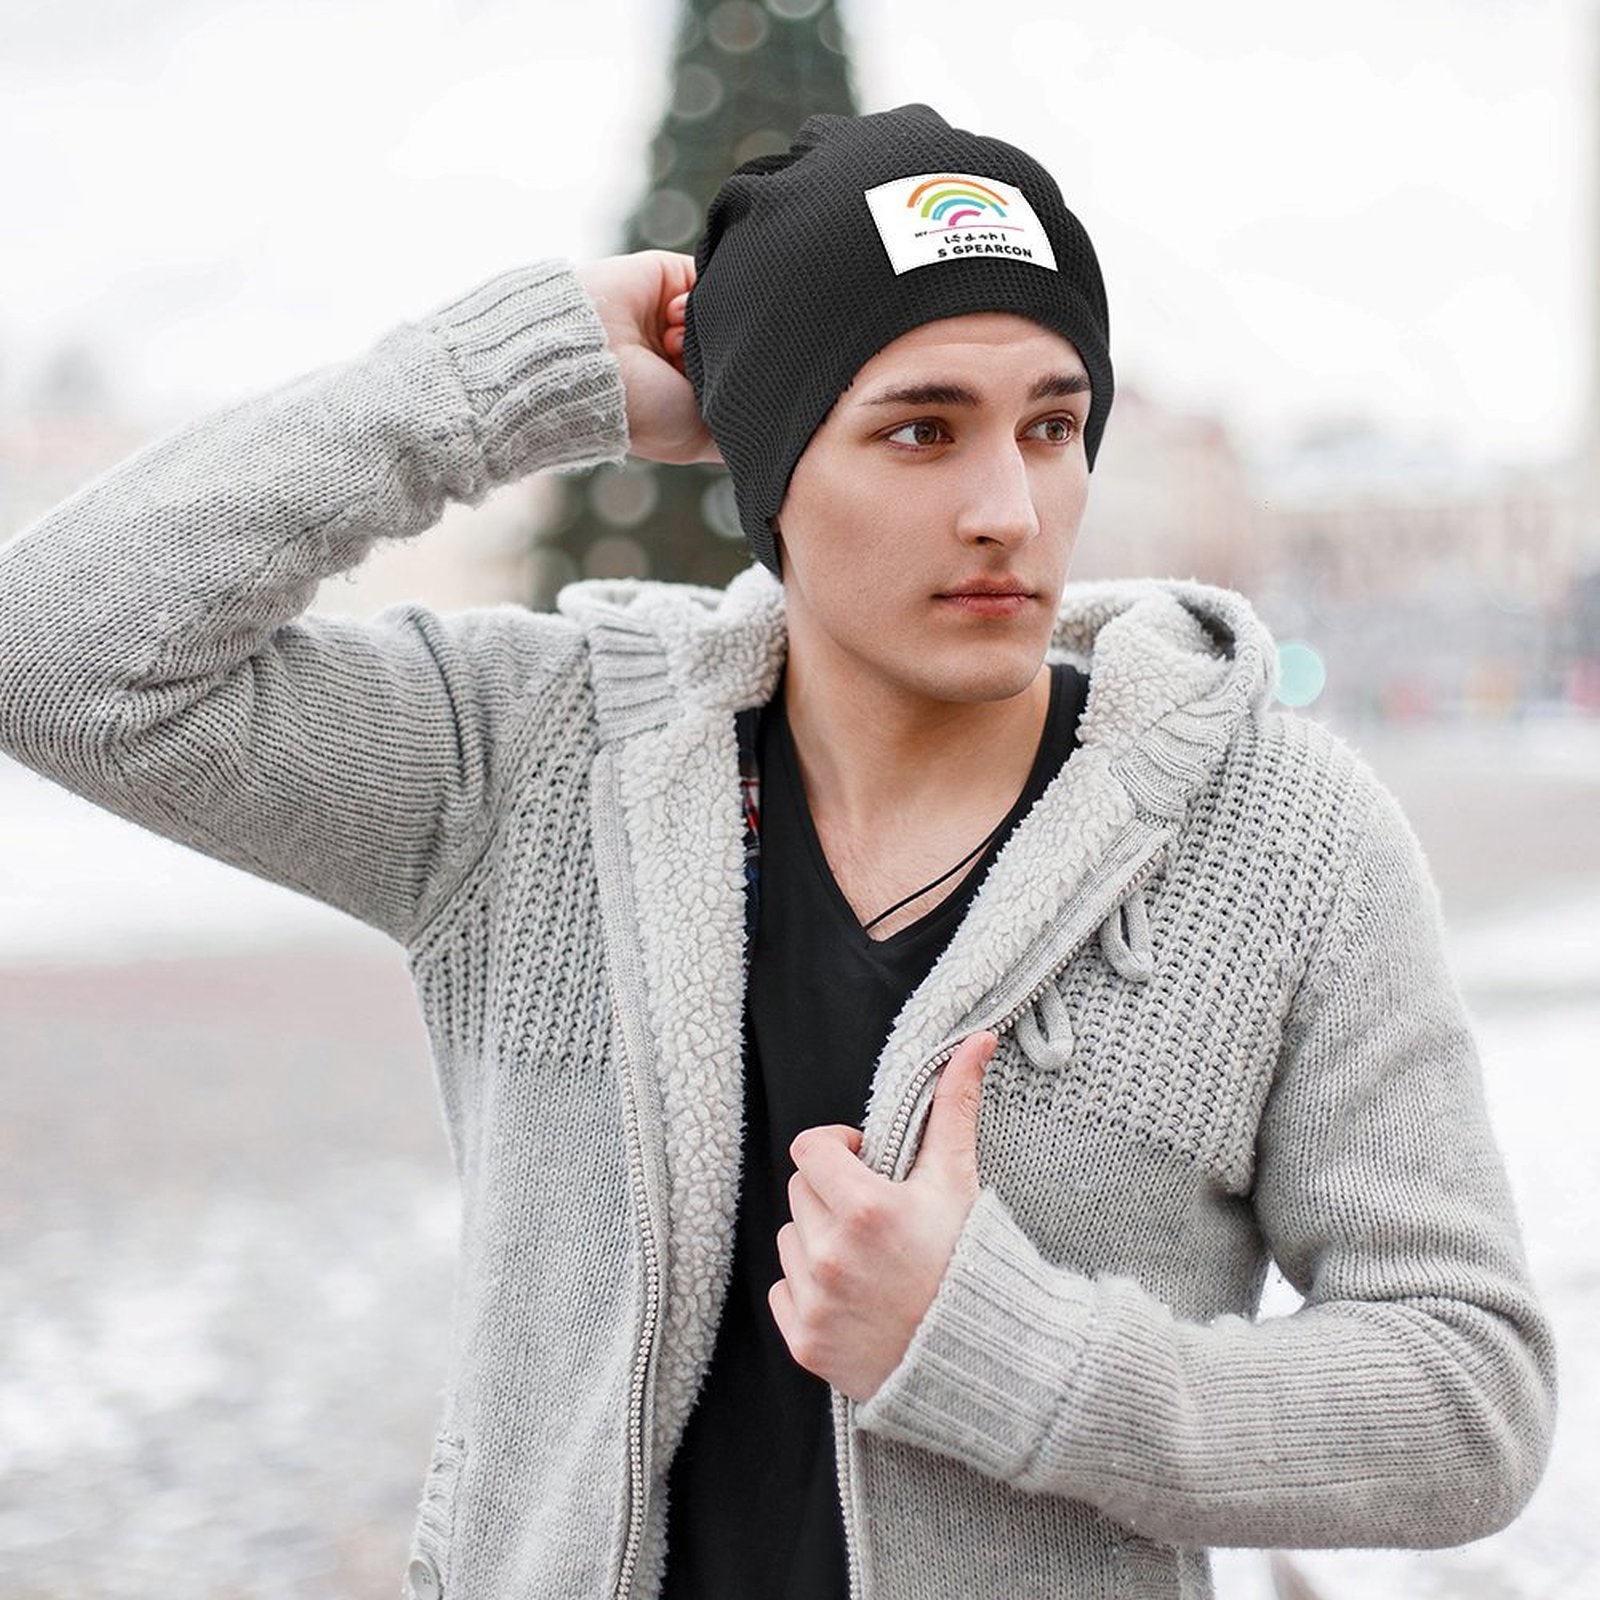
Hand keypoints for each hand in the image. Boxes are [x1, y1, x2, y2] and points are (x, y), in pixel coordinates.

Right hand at [575, 251, 720, 465]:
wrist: (588, 365)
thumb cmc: (642, 412)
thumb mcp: (702, 438)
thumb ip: (739, 423)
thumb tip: (776, 421)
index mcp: (690, 393)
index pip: (738, 378)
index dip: (741, 382)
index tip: (730, 391)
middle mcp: (684, 356)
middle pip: (735, 343)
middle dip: (727, 353)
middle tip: (703, 368)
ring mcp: (676, 317)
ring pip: (725, 313)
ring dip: (706, 330)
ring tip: (675, 345)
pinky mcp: (670, 276)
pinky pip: (710, 276)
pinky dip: (700, 297)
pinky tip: (672, 317)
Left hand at [769, 1031, 995, 1401]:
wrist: (985, 1362)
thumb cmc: (971, 1262)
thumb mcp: (957, 1182)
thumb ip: (955, 1107)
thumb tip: (975, 1039)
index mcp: (865, 1209)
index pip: (809, 1148)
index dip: (837, 1150)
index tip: (865, 1163)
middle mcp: (831, 1256)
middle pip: (800, 1193)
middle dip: (831, 1195)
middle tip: (875, 1217)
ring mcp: (816, 1303)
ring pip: (790, 1240)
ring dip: (818, 1242)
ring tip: (869, 1261)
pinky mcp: (806, 1342)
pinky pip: (783, 1292)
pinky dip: (810, 1291)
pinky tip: (856, 1298)